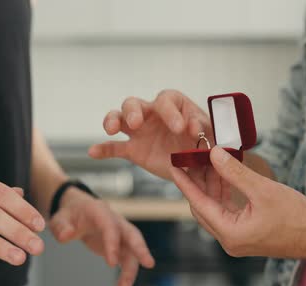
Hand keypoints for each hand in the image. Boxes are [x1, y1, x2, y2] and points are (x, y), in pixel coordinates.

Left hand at [47, 188, 155, 285]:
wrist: (78, 211)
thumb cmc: (70, 214)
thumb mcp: (59, 218)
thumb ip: (61, 227)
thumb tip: (65, 236)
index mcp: (100, 212)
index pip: (110, 227)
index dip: (113, 243)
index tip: (112, 263)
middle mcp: (115, 221)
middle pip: (133, 235)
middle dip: (141, 249)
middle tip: (149, 264)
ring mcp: (120, 234)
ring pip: (132, 252)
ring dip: (131, 271)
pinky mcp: (120, 245)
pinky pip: (127, 260)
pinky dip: (126, 275)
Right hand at [89, 90, 209, 179]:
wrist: (201, 165)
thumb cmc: (208, 142)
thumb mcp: (212, 133)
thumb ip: (204, 129)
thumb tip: (194, 128)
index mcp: (174, 105)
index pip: (166, 100)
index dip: (170, 112)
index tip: (180, 128)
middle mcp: (152, 113)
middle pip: (135, 103)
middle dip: (133, 111)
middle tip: (137, 123)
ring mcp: (140, 131)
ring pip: (119, 118)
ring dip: (113, 120)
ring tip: (112, 129)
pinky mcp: (133, 150)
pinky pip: (114, 147)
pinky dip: (103, 149)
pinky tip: (93, 152)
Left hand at [171, 146, 305, 258]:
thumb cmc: (297, 217)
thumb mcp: (262, 189)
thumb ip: (235, 172)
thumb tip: (214, 154)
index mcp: (230, 234)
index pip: (198, 204)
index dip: (185, 183)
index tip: (174, 166)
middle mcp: (229, 240)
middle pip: (202, 208)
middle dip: (196, 184)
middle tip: (189, 162)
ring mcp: (236, 240)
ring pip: (214, 210)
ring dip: (210, 188)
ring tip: (205, 164)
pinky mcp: (245, 235)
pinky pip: (226, 213)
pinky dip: (222, 195)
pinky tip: (222, 177)